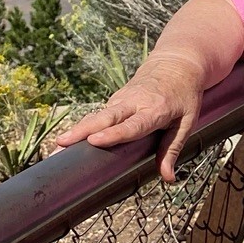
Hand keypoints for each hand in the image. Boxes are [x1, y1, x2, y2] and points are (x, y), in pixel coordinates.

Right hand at [52, 56, 206, 180]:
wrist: (176, 64)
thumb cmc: (184, 96)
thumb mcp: (187, 122)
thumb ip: (173, 149)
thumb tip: (168, 178)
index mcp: (155, 109)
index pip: (132, 125)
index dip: (114, 134)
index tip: (94, 141)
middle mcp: (133, 103)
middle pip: (105, 117)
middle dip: (82, 130)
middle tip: (61, 144)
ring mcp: (121, 100)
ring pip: (96, 115)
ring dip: (76, 130)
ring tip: (56, 147)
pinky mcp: (114, 101)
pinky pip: (97, 115)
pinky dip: (81, 127)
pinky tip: (65, 142)